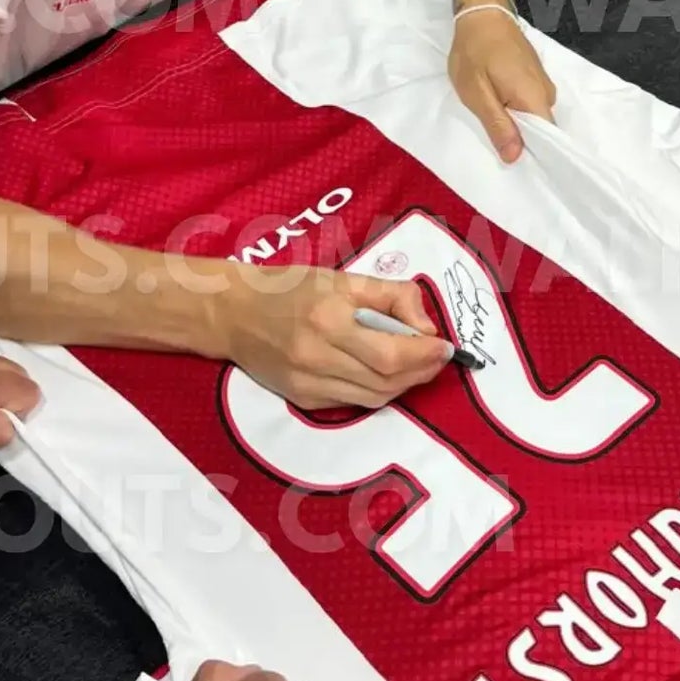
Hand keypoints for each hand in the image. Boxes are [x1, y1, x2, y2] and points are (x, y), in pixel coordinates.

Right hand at [222, 265, 452, 409]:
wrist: (234, 313)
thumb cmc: (291, 288)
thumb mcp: (344, 278)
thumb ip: (392, 297)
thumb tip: (426, 328)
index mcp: (329, 321)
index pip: (391, 354)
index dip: (425, 355)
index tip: (446, 347)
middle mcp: (317, 358)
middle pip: (387, 381)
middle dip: (421, 371)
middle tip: (437, 356)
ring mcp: (308, 384)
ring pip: (374, 397)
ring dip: (403, 384)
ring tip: (415, 364)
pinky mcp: (303, 399)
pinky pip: (353, 402)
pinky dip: (376, 390)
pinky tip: (383, 373)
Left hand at [449, 0, 556, 163]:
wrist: (482, 14)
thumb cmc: (475, 53)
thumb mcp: (477, 93)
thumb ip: (498, 125)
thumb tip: (515, 157)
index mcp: (535, 99)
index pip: (549, 139)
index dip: (534, 155)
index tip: (519, 167)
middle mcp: (547, 93)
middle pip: (541, 130)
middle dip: (522, 140)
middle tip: (497, 147)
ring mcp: (543, 83)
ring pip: (534, 117)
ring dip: (517, 124)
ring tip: (496, 126)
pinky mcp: (535, 76)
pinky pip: (530, 103)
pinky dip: (517, 110)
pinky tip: (500, 108)